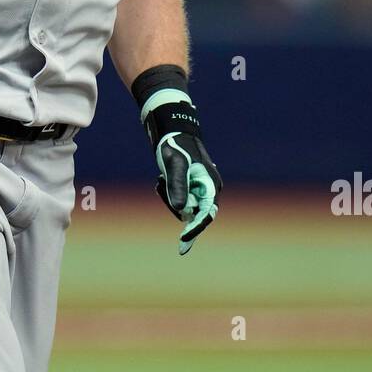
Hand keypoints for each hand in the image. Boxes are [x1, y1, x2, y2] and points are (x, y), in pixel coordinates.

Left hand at [154, 131, 221, 254]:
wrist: (173, 131)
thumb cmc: (176, 146)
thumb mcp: (175, 165)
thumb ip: (178, 186)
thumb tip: (182, 211)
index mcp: (211, 185)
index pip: (206, 214)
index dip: (195, 228)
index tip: (183, 240)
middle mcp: (209, 190)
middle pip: (193, 212)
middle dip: (173, 203)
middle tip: (160, 184)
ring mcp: (200, 190)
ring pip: (183, 207)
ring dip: (169, 197)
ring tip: (160, 179)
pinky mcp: (190, 189)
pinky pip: (179, 200)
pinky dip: (168, 193)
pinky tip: (161, 179)